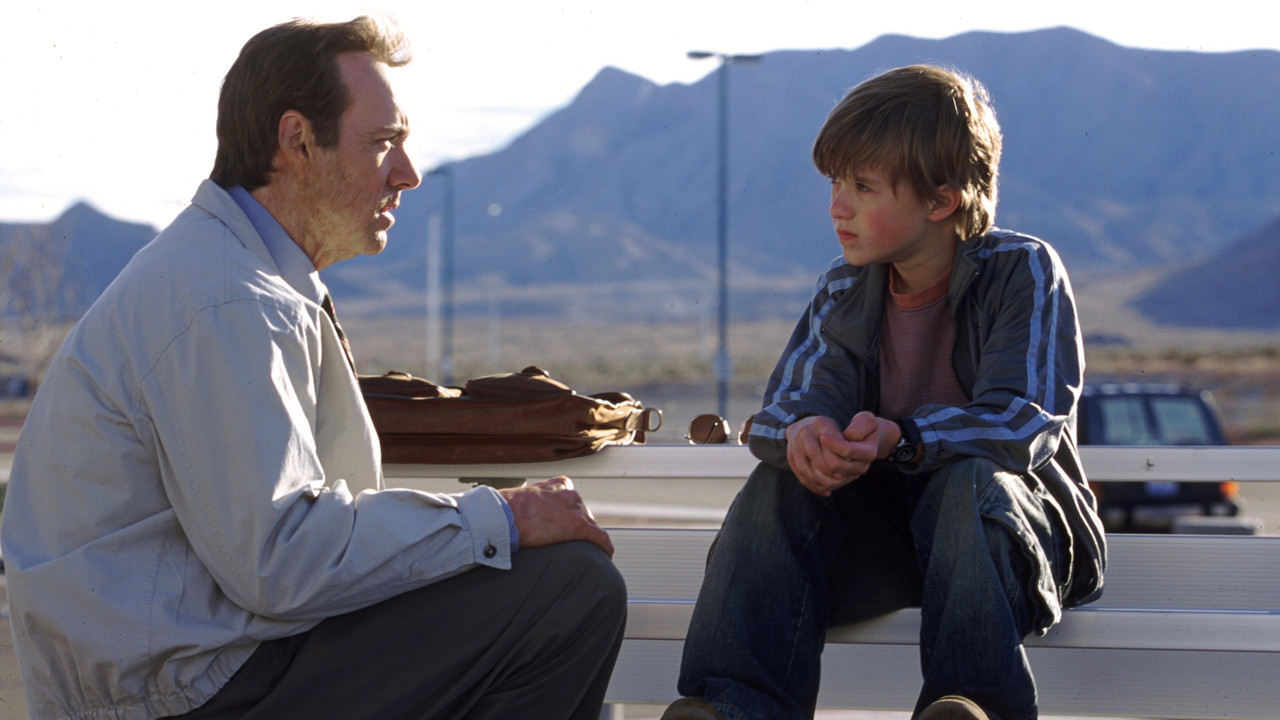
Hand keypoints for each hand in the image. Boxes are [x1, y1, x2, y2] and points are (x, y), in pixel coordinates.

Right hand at [499, 477, 613, 556]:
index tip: (564, 525)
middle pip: (583, 514)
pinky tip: (605, 555)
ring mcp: (576, 510)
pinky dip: (604, 548)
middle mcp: (570, 494)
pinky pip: (601, 538)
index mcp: (558, 485)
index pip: (572, 500)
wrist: (502, 515)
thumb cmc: (504, 510)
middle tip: (566, 543)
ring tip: (582, 552)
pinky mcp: (580, 527)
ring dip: (587, 539)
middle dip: (577, 528)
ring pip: (591, 527)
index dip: (569, 515)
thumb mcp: (520, 499)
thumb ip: (530, 505)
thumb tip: (523, 518)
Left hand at [785, 412, 901, 496]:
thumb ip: (860, 426)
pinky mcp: (842, 481)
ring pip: (829, 478)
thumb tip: (849, 436)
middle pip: (836, 466)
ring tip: (809, 452)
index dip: (833, 443)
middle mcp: (861, 467)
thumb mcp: (866, 420)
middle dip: (822, 454)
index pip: (848, 451)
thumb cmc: (863, 426)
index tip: (822, 435)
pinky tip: (809, 462)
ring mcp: (852, 476)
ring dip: (816, 466)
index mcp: (869, 452)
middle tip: (814, 443)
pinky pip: (825, 485)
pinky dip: (815, 476)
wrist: (864, 439)